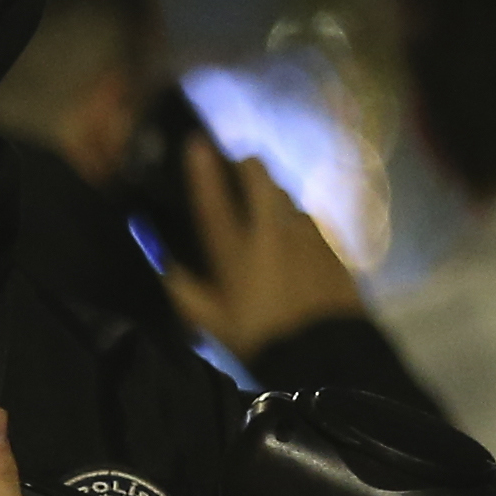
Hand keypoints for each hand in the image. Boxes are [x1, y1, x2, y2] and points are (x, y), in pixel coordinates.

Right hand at [163, 138, 366, 362]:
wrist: (327, 352)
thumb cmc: (259, 338)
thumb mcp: (210, 322)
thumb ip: (183, 289)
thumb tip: (164, 265)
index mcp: (235, 251)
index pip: (213, 199)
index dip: (202, 169)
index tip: (195, 143)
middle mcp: (270, 232)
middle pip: (260, 179)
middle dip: (248, 167)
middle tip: (240, 167)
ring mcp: (305, 235)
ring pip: (286, 197)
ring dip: (273, 195)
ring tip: (265, 206)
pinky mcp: (331, 246)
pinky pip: (308, 221)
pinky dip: (294, 221)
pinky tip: (292, 237)